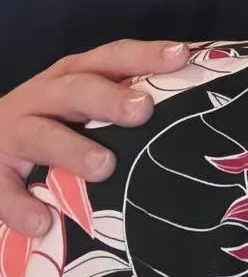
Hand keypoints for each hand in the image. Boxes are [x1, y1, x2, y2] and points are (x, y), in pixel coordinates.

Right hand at [0, 40, 189, 235]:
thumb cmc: (54, 119)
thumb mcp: (84, 101)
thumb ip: (127, 98)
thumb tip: (198, 101)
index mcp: (73, 74)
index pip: (113, 57)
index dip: (146, 55)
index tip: (182, 57)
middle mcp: (43, 96)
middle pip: (77, 90)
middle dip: (109, 99)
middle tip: (143, 110)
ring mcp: (13, 132)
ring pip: (41, 134)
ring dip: (73, 149)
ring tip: (105, 166)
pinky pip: (2, 189)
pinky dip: (20, 205)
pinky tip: (43, 221)